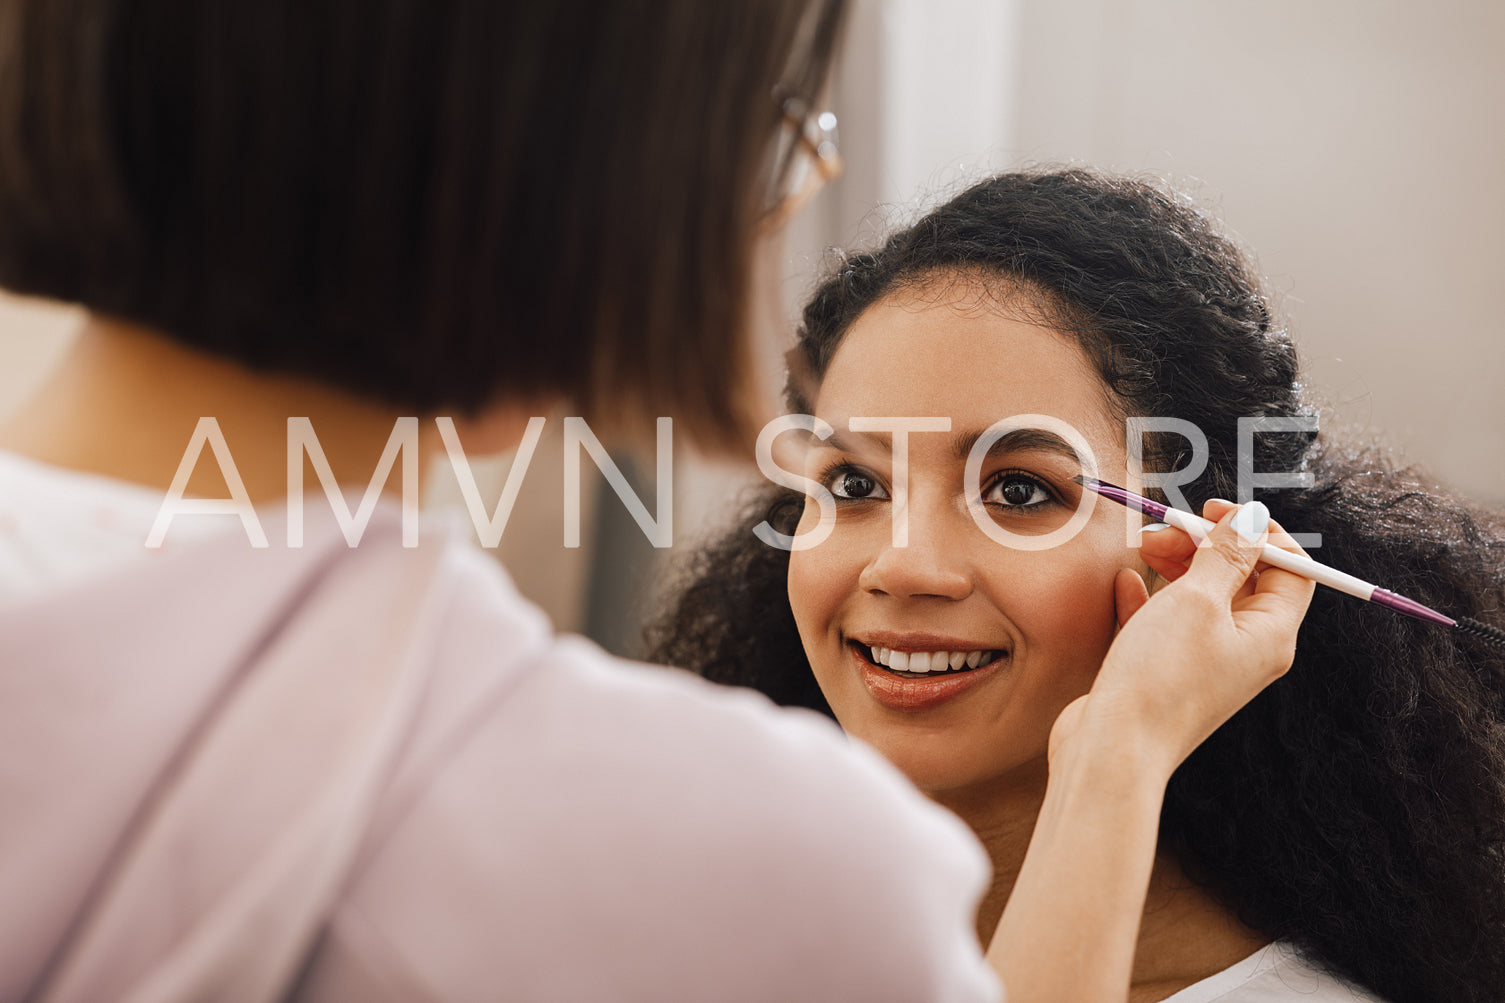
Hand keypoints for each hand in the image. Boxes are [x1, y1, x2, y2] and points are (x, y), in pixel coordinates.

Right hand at [1048, 499, 1315, 781]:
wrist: (1113, 750)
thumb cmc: (1161, 678)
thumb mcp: (1197, 600)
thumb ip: (1226, 554)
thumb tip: (1253, 519)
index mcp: (1270, 637)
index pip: (1291, 570)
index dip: (1261, 533)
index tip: (1219, 512)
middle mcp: (1245, 651)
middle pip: (1242, 579)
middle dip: (1207, 544)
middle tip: (1168, 527)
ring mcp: (1205, 663)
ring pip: (1201, 597)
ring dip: (1175, 564)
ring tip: (1142, 547)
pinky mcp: (1166, 672)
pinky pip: (1165, 622)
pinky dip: (1149, 597)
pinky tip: (1127, 581)